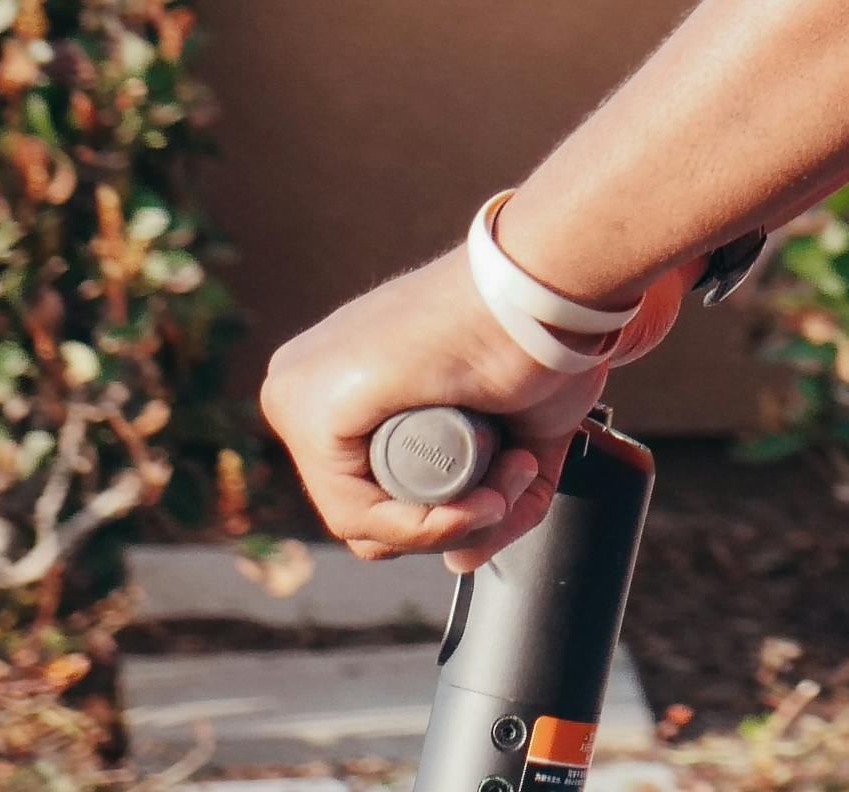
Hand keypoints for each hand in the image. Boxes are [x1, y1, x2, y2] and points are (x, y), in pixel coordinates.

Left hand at [259, 249, 604, 569]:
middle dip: (451, 517)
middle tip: (517, 473)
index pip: (366, 491)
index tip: (517, 475)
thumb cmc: (539, 341)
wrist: (550, 289)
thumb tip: (460, 559)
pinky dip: (420, 526)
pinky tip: (476, 499)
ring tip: (512, 471)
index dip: (446, 511)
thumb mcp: (517, 433)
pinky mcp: (311, 406)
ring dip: (450, 522)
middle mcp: (303, 385)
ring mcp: (298, 394)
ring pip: (361, 523)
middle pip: (362, 512)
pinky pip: (356, 513)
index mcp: (338, 383)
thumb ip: (492, 495)